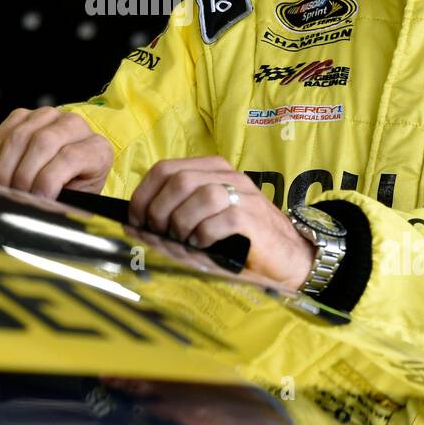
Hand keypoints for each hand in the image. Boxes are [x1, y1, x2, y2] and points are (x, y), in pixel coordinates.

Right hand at [0, 107, 112, 197]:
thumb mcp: (77, 200)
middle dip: (22, 175)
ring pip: (18, 137)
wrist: (68, 174)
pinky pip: (0, 134)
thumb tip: (38, 208)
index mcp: (96, 148)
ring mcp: (47, 116)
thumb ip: (63, 202)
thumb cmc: (73, 190)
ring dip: (3, 169)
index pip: (70, 157)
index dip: (49, 180)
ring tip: (1, 192)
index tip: (37, 200)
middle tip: (15, 197)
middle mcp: (74, 125)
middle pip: (42, 142)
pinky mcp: (22, 116)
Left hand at [129, 157, 315, 289]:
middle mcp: (228, 176)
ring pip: (199, 195)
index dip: (144, 195)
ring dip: (181, 223)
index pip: (165, 169)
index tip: (135, 219)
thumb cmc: (241, 239)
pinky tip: (203, 245)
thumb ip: (176, 212)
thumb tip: (135, 223)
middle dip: (159, 210)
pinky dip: (202, 236)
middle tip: (158, 233)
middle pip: (179, 180)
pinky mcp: (252, 218)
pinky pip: (218, 220)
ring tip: (183, 240)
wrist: (288, 256)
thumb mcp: (206, 217)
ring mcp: (243, 195)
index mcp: (212, 169)